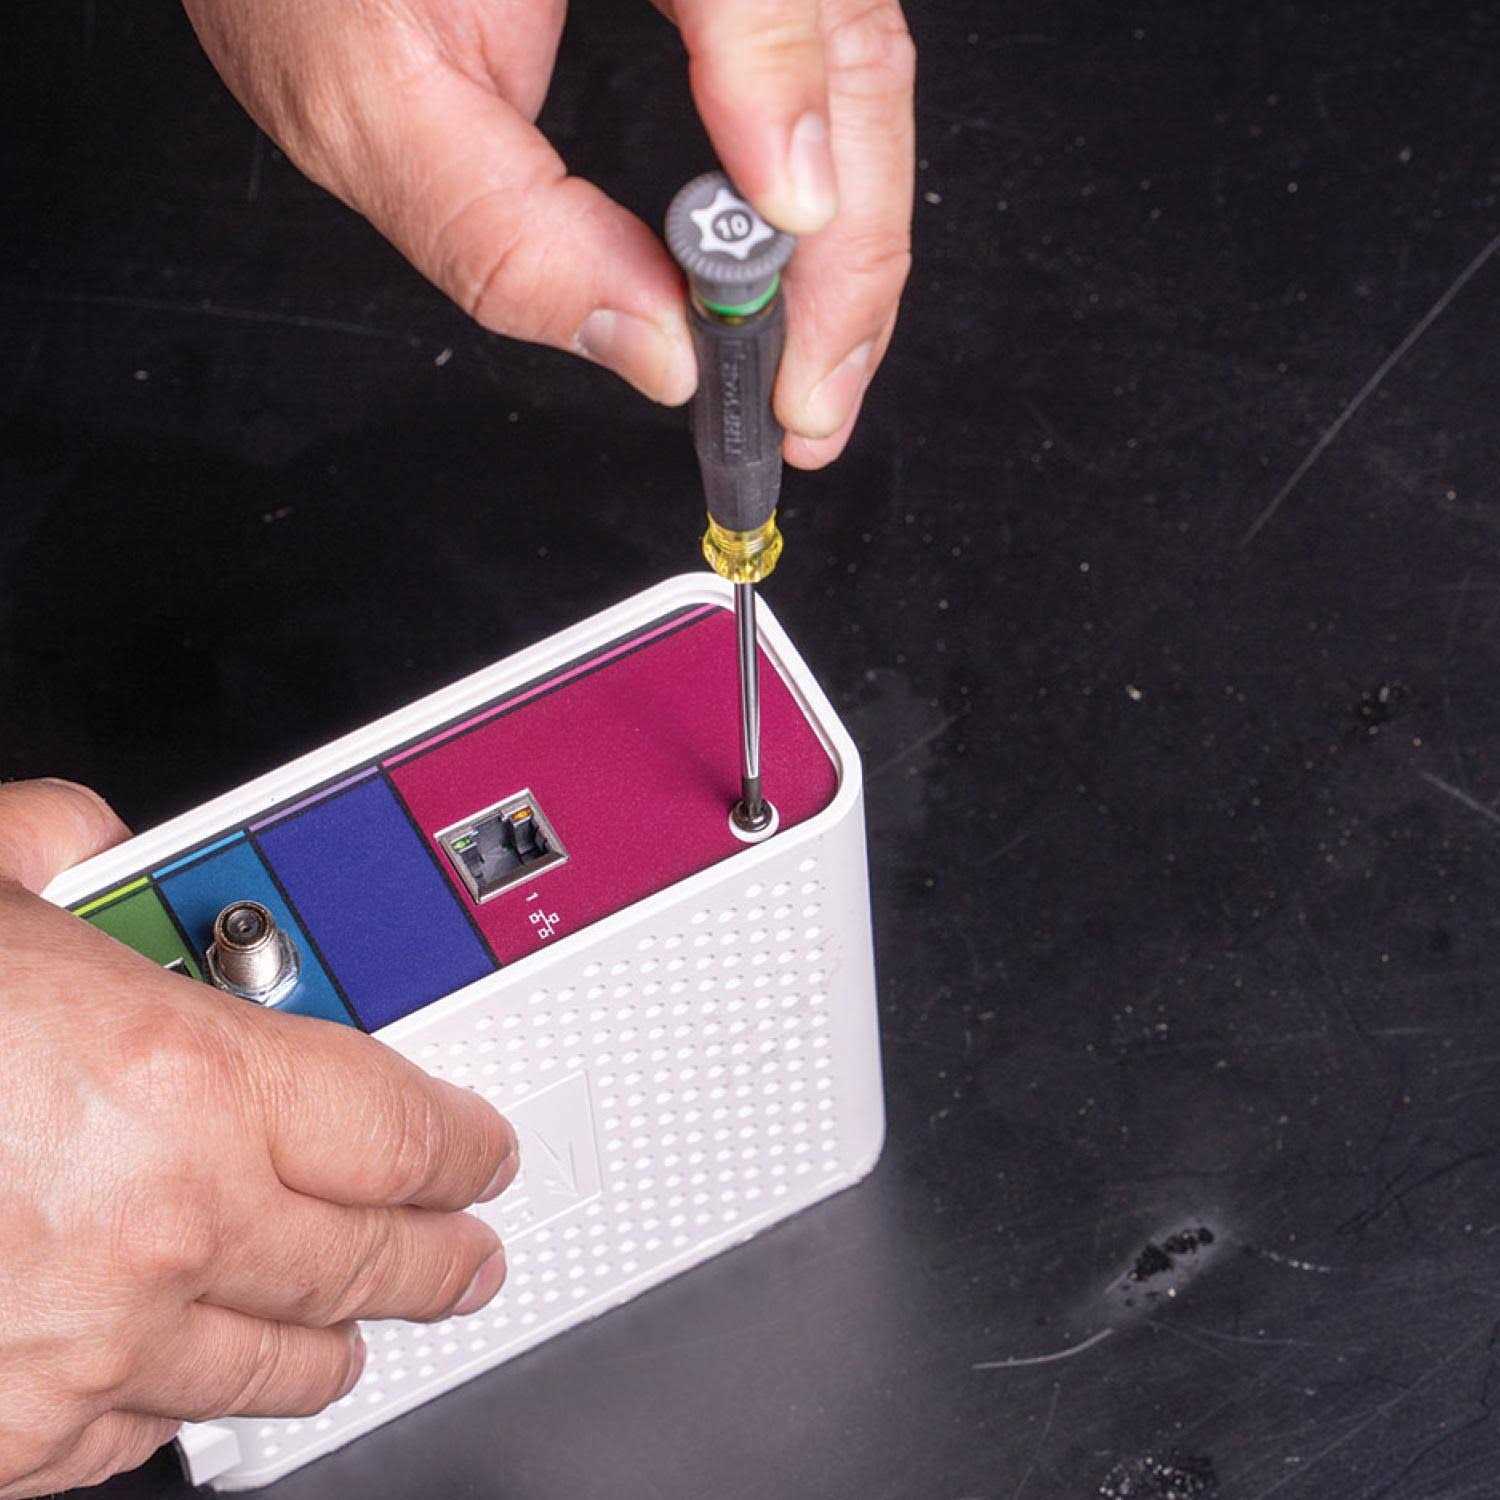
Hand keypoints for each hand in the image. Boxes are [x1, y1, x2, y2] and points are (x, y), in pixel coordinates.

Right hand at [0, 780, 517, 1497]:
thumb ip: (63, 846)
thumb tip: (85, 831)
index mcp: (186, 1078)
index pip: (403, 1129)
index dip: (463, 1143)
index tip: (483, 1150)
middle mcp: (161, 1223)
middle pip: (369, 1258)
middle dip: (437, 1256)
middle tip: (467, 1255)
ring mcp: (85, 1342)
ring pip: (270, 1366)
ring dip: (329, 1341)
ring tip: (362, 1324)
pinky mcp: (2, 1432)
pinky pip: (139, 1435)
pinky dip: (176, 1402)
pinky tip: (194, 1378)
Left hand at [181, 0, 913, 467]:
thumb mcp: (366, 104)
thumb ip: (506, 231)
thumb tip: (656, 349)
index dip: (786, 108)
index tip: (775, 264)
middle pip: (849, 42)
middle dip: (849, 245)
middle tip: (814, 394)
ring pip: (854, 61)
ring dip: (851, 233)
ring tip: (818, 366)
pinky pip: (817, 62)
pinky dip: (825, 180)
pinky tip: (804, 276)